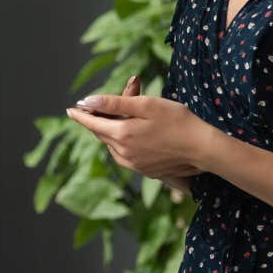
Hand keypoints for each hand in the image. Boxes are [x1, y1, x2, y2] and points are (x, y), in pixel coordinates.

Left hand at [66, 93, 211, 180]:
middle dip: (102, 117)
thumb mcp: (146, 105)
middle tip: (104, 104)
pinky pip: (123, 154)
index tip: (70, 110)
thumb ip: (114, 103)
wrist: (202, 148)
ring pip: (113, 144)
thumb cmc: (177, 121)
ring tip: (121, 116)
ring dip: (112, 130)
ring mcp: (133, 164)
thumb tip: (87, 101)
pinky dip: (122, 142)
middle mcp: (123, 153)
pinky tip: (132, 134)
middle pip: (103, 133)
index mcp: (122, 134)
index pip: (93, 123)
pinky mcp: (143, 171)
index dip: (81, 115)